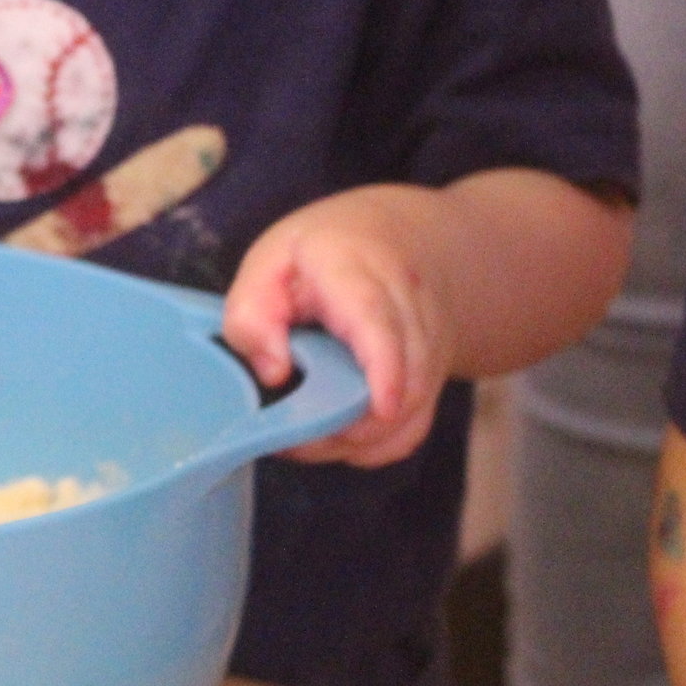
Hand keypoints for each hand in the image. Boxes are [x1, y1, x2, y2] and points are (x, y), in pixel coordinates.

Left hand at [219, 186, 453, 466]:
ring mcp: (430, 342)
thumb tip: (275, 373)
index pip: (380, 321)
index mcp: (359, 269)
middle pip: (403, 377)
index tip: (382, 408)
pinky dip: (375, 444)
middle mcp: (409, 305)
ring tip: (305, 436)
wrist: (389, 241)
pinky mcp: (433, 375)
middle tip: (291, 439)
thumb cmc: (318, 255)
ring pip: (410, 409)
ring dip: (356, 438)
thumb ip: (252, 314)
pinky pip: (412, 426)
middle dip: (350, 424)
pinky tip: (338, 434)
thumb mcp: (267, 265)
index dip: (385, 369)